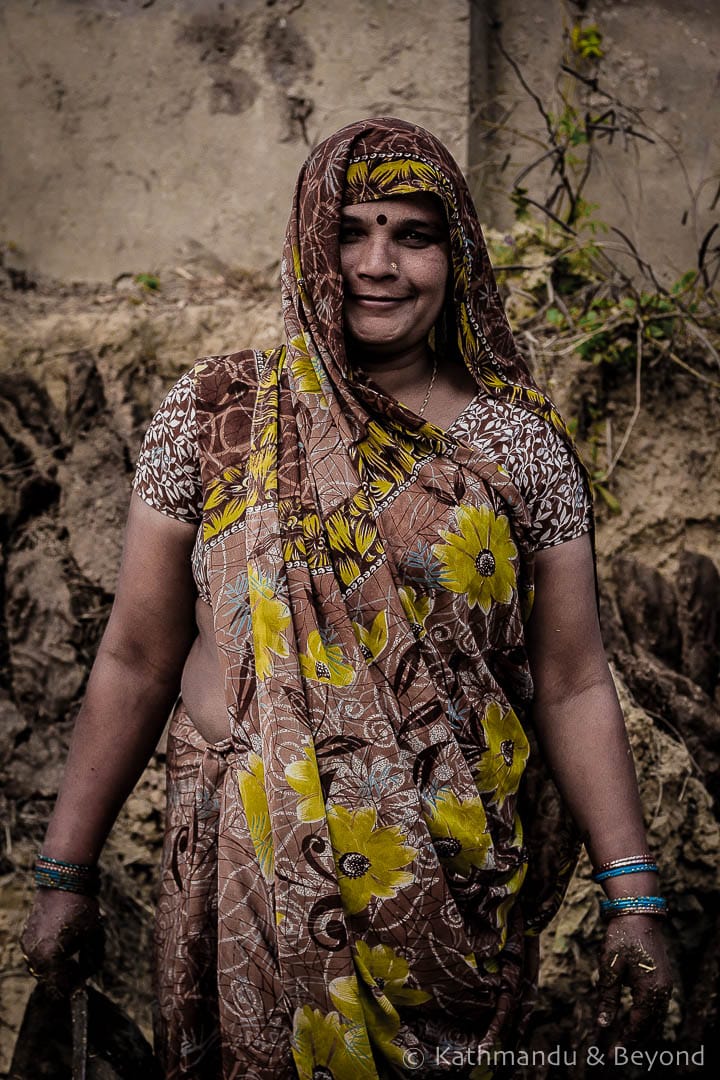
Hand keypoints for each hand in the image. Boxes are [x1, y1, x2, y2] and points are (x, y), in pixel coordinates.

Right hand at [20, 888, 103, 997]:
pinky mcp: (25, 936)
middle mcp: (34, 956)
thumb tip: (86, 977)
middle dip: (65, 976)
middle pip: (49, 980)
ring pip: (41, 968)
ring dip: (55, 965)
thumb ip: (90, 962)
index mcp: (51, 959)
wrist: (62, 882)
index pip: (60, 988)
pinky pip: (36, 954)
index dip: (73, 988)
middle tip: (79, 965)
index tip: (82, 983)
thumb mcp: (92, 937)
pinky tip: (61, 940)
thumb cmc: (80, 909)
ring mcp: (27, 946)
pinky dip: (47, 953)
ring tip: (71, 949)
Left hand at [596, 914, 671, 1048]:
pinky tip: (634, 1021)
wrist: (638, 913)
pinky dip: (647, 1019)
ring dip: (641, 1032)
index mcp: (650, 991)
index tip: (611, 1055)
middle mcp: (663, 992)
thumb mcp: (609, 967)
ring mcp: (666, 985)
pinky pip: (657, 1007)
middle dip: (633, 1041)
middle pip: (650, 1027)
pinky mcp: (664, 979)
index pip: (638, 1026)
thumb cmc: (621, 938)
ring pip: (655, 1019)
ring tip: (623, 1041)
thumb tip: (603, 1024)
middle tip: (615, 1053)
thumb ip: (607, 998)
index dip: (625, 1042)